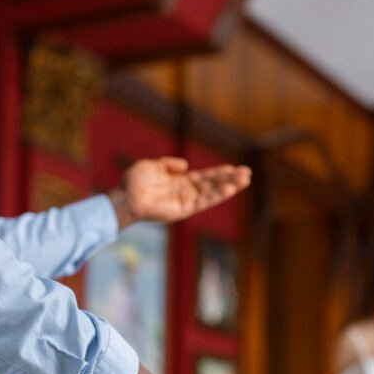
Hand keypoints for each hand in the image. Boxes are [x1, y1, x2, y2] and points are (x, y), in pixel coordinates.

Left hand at [109, 157, 251, 228]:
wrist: (125, 197)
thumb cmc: (134, 182)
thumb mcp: (153, 166)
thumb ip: (169, 164)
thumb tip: (186, 165)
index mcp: (179, 182)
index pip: (205, 177)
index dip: (220, 172)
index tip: (235, 168)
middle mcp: (185, 192)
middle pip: (213, 184)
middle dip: (230, 179)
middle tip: (248, 173)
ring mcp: (186, 201)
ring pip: (212, 192)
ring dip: (229, 186)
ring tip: (245, 180)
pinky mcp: (184, 209)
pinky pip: (204, 201)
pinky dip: (217, 195)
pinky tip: (230, 189)